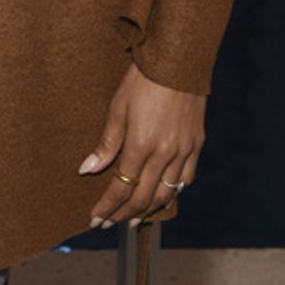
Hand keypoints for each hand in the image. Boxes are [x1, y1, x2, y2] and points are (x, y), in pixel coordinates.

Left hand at [79, 63, 203, 227]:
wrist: (178, 60)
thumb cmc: (143, 80)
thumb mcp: (118, 107)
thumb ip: (106, 143)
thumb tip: (87, 170)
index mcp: (141, 145)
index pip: (121, 187)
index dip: (107, 207)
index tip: (95, 218)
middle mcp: (165, 154)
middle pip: (143, 198)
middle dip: (123, 214)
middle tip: (109, 223)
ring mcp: (183, 151)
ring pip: (166, 194)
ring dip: (148, 211)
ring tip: (132, 219)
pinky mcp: (196, 145)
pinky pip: (185, 179)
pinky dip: (172, 193)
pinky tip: (162, 197)